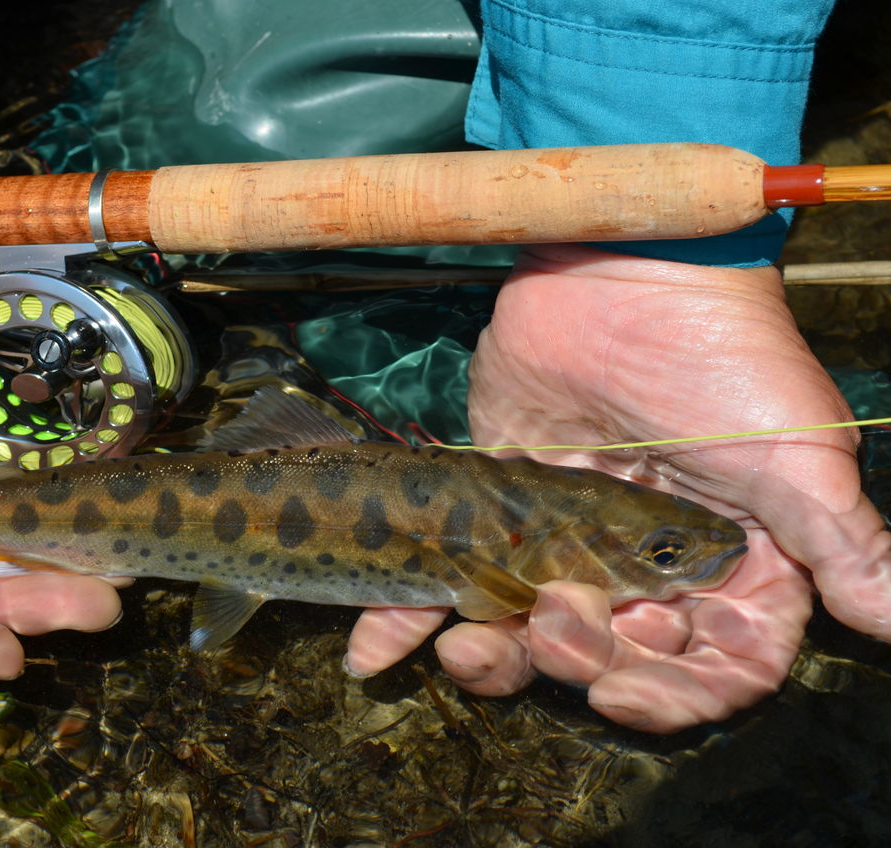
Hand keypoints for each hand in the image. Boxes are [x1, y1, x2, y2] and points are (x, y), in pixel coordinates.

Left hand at [345, 243, 890, 731]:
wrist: (624, 266)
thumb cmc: (723, 356)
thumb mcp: (796, 456)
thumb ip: (840, 546)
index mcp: (727, 569)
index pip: (710, 668)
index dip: (673, 695)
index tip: (623, 692)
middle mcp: (646, 567)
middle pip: (613, 657)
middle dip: (578, 661)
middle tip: (551, 623)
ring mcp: (563, 540)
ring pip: (526, 633)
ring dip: (494, 659)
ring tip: (466, 650)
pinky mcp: (495, 504)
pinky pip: (452, 576)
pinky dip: (410, 618)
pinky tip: (374, 651)